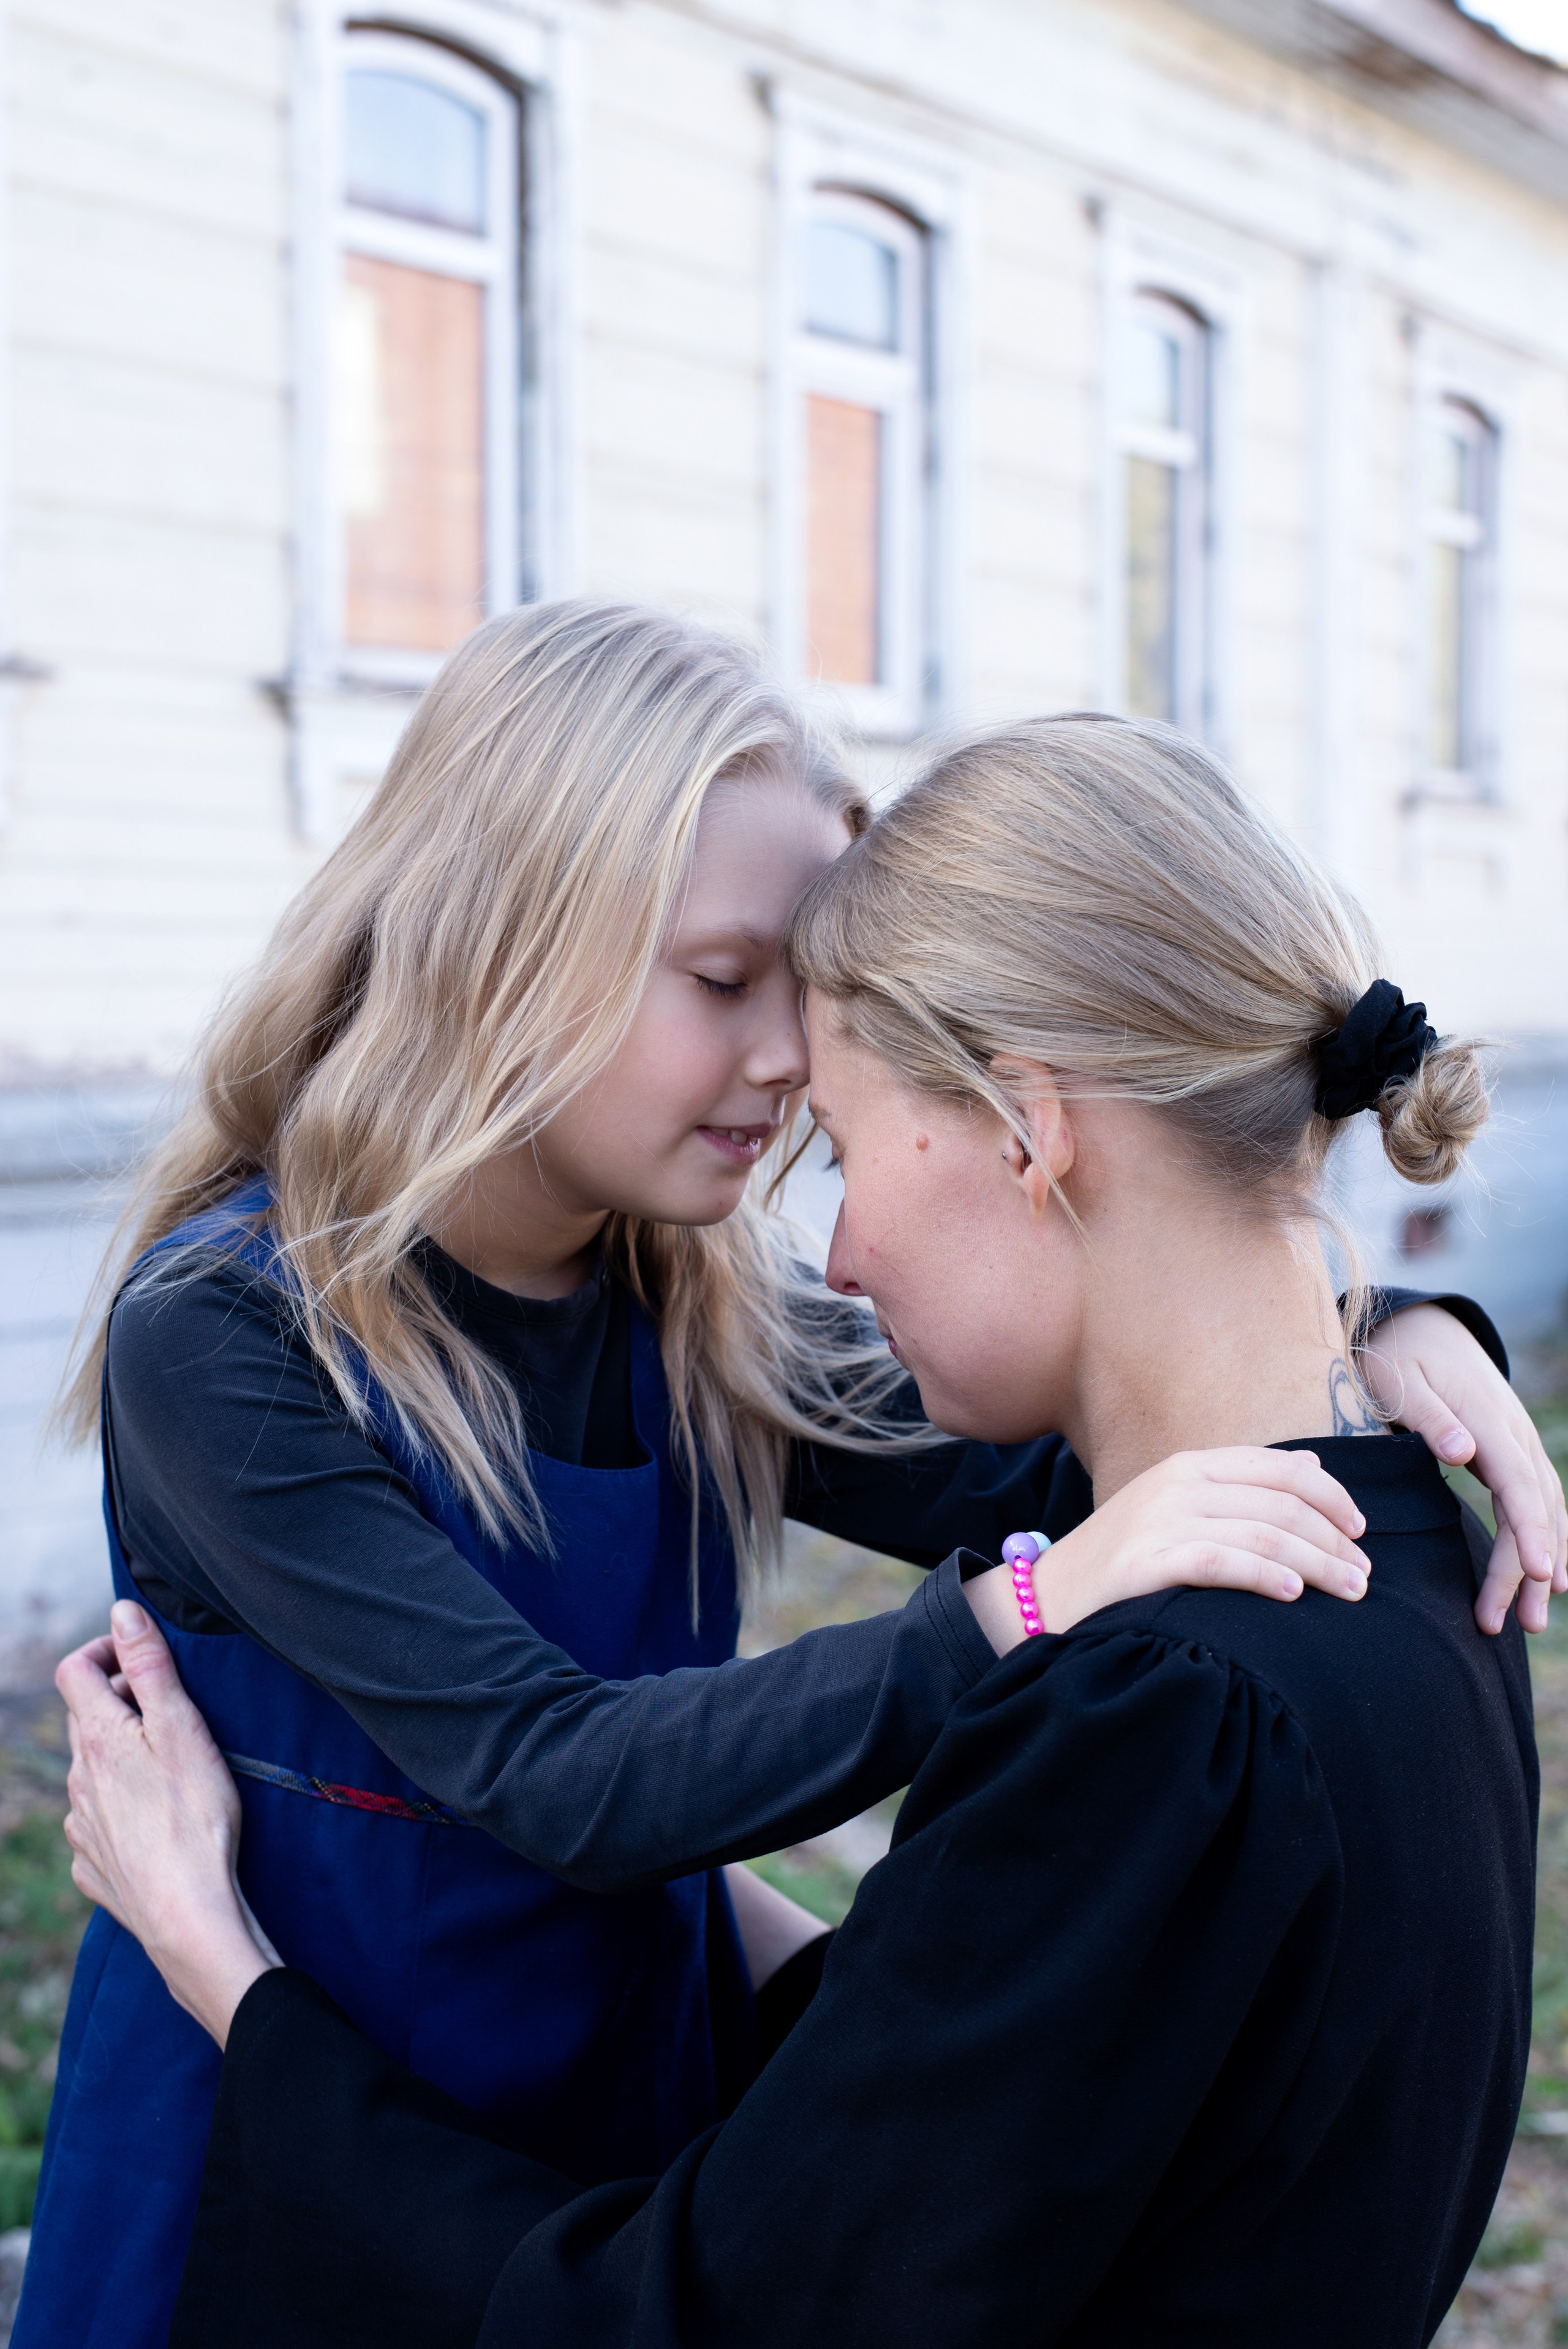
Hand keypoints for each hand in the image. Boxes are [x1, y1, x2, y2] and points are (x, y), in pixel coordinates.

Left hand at [57, 1601, 278, 2047]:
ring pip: (91, 1773)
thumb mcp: (182, 1727)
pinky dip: (121, 1811)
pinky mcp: (94, 1866)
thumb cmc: (195, 1817)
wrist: (189, 1915)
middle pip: (84, 1720)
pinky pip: (98, 1825)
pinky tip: (157, 1824)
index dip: (105, 1651)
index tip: (142, 1659)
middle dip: (121, 1704)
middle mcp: (77, 1781)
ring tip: (172, 1771)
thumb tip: (122, 1612)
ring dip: (122, 1759)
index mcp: (97, 1739)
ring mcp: (81, 1827)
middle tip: (171, 1712)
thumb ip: (150, 1667)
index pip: (74, 1670)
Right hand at [965, 1447, 1369, 1654]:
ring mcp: (1159, 1520)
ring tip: (1351, 1591)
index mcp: (1190, 1466)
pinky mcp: (1145, 1561)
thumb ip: (1241, 1487)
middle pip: (1280, 1505)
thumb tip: (1313, 1465)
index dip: (1330, 1497)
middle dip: (1333, 1540)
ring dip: (1318, 1564)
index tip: (1360, 1530)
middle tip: (1365, 1575)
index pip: (1279, 1469)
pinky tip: (1293, 1595)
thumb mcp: (1179, 1507)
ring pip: (1263, 1535)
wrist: (1046, 1596)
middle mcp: (1178, 1483)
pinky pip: (1220, 1563)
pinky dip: (1263, 1576)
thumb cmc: (1123, 1560)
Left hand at [1361, 1304, 1566, 1635]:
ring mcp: (1518, 1442)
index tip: (1541, 1574)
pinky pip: (1536, 1501)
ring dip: (1544, 1563)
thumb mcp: (1400, 1380)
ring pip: (1544, 1509)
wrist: (1420, 1326)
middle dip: (1532, 1567)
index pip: (1518, 1483)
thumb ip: (1430, 1418)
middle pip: (1534, 1508)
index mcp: (1488, 1419)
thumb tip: (1463, 1454)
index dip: (1532, 1530)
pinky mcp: (1511, 1453)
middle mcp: (1514, 1433)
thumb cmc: (1398, 1357)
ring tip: (1531, 1621)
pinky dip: (1545, 1540)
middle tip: (1520, 1623)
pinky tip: (1546, 1579)